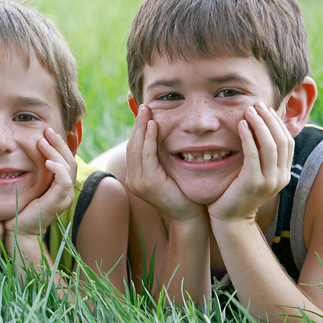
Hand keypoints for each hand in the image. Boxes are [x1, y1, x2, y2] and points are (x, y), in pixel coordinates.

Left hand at [3, 128, 76, 237]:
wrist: (17, 231)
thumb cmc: (19, 209)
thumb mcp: (27, 185)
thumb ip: (31, 171)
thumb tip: (23, 152)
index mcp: (60, 186)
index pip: (65, 159)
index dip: (58, 144)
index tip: (46, 132)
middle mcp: (65, 190)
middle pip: (70, 160)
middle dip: (59, 143)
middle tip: (47, 130)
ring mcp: (63, 197)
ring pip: (68, 167)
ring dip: (56, 152)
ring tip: (43, 141)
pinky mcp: (58, 202)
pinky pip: (64, 181)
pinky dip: (57, 169)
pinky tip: (47, 161)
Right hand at [126, 105, 203, 221]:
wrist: (190, 216)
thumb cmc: (184, 194)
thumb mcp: (168, 173)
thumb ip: (160, 158)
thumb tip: (160, 135)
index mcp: (135, 177)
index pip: (133, 148)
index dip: (137, 129)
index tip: (143, 112)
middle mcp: (133, 180)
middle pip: (132, 145)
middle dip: (138, 124)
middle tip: (144, 106)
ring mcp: (138, 182)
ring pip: (137, 148)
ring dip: (142, 127)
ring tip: (147, 111)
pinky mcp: (149, 183)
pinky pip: (147, 155)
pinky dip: (149, 138)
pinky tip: (154, 125)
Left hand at [208, 102, 293, 222]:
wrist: (229, 219)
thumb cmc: (235, 193)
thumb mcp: (252, 174)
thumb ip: (258, 158)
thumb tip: (256, 133)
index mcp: (283, 174)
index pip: (287, 142)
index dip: (277, 123)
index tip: (265, 109)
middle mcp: (280, 177)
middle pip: (281, 141)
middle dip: (269, 120)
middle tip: (256, 104)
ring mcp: (268, 181)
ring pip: (270, 146)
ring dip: (259, 124)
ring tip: (248, 110)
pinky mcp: (253, 182)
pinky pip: (253, 154)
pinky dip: (248, 137)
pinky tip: (240, 125)